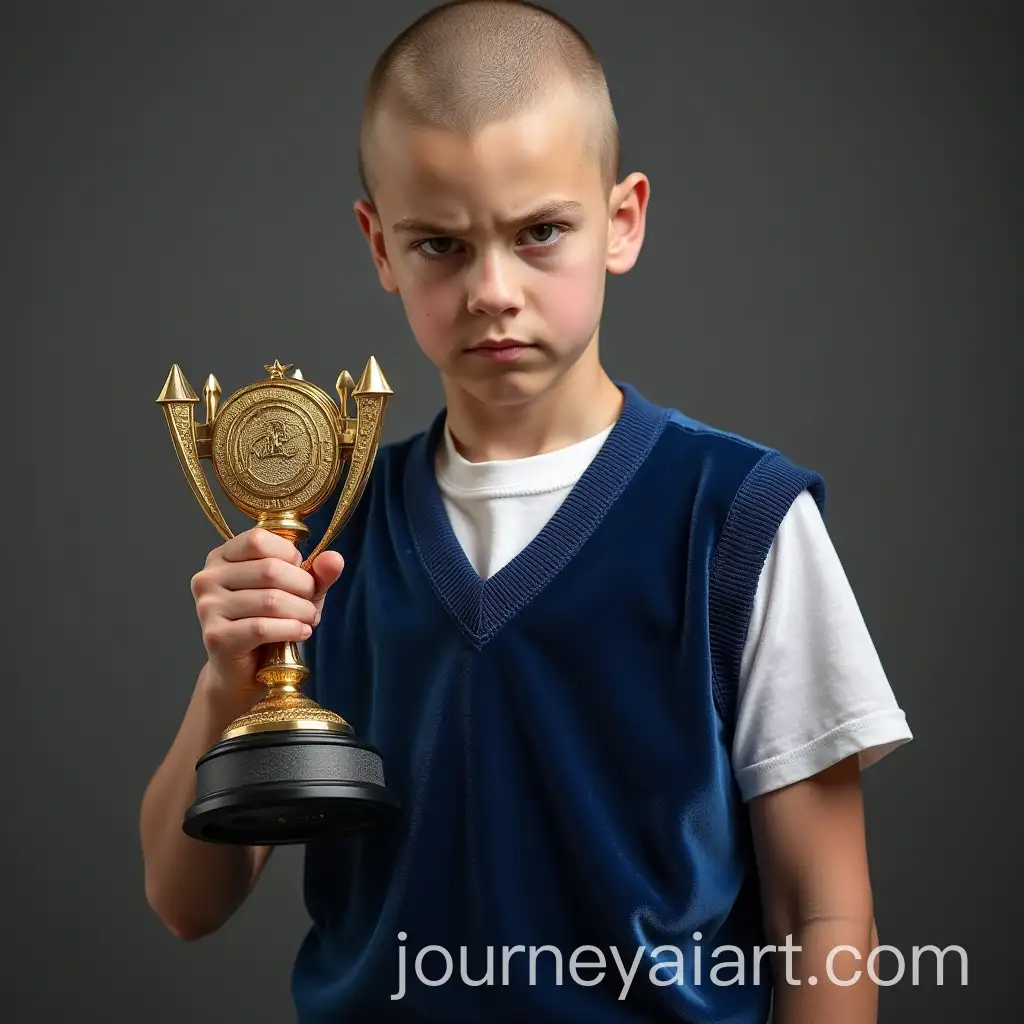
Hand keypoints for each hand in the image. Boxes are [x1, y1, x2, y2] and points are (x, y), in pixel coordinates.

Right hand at [190, 528, 343, 700]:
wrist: (242, 671)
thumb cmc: (268, 622)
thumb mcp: (296, 591)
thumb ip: (317, 573)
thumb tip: (334, 558)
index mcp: (222, 557)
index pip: (259, 540)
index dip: (290, 556)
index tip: (302, 574)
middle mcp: (208, 578)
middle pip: (269, 570)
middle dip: (303, 587)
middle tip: (310, 604)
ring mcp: (208, 608)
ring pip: (270, 600)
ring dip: (301, 611)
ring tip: (308, 619)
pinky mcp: (216, 637)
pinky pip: (262, 628)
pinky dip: (291, 629)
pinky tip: (301, 633)